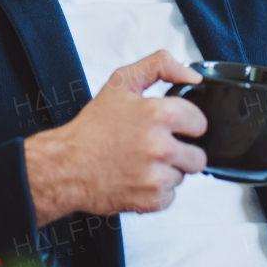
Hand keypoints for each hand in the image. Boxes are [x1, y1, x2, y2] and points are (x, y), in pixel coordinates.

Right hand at [23, 51, 207, 226]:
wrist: (66, 166)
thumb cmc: (92, 128)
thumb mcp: (121, 82)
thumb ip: (160, 66)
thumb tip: (192, 75)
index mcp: (159, 114)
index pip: (200, 122)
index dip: (185, 124)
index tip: (170, 127)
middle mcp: (161, 146)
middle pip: (197, 155)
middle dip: (180, 151)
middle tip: (154, 147)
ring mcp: (157, 176)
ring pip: (183, 176)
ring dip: (167, 171)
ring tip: (141, 162)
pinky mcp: (152, 199)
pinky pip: (170, 196)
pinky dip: (156, 190)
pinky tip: (137, 178)